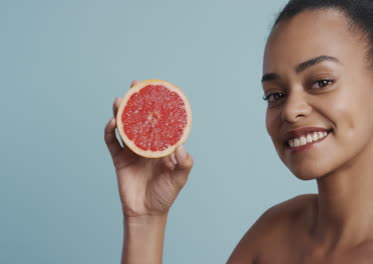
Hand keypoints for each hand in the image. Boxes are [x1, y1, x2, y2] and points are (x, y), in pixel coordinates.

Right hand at [104, 80, 193, 217]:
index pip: (160, 121)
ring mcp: (132, 150)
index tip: (158, 91)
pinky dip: (110, 131)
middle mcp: (146, 144)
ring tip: (120, 99)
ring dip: (121, 112)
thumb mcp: (180, 178)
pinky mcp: (119, 159)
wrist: (146, 212)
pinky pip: (112, 142)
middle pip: (140, 118)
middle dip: (137, 101)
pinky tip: (112, 122)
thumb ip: (184, 163)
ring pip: (124, 126)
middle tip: (135, 85)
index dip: (158, 106)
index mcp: (162, 145)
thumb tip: (180, 146)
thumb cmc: (165, 194)